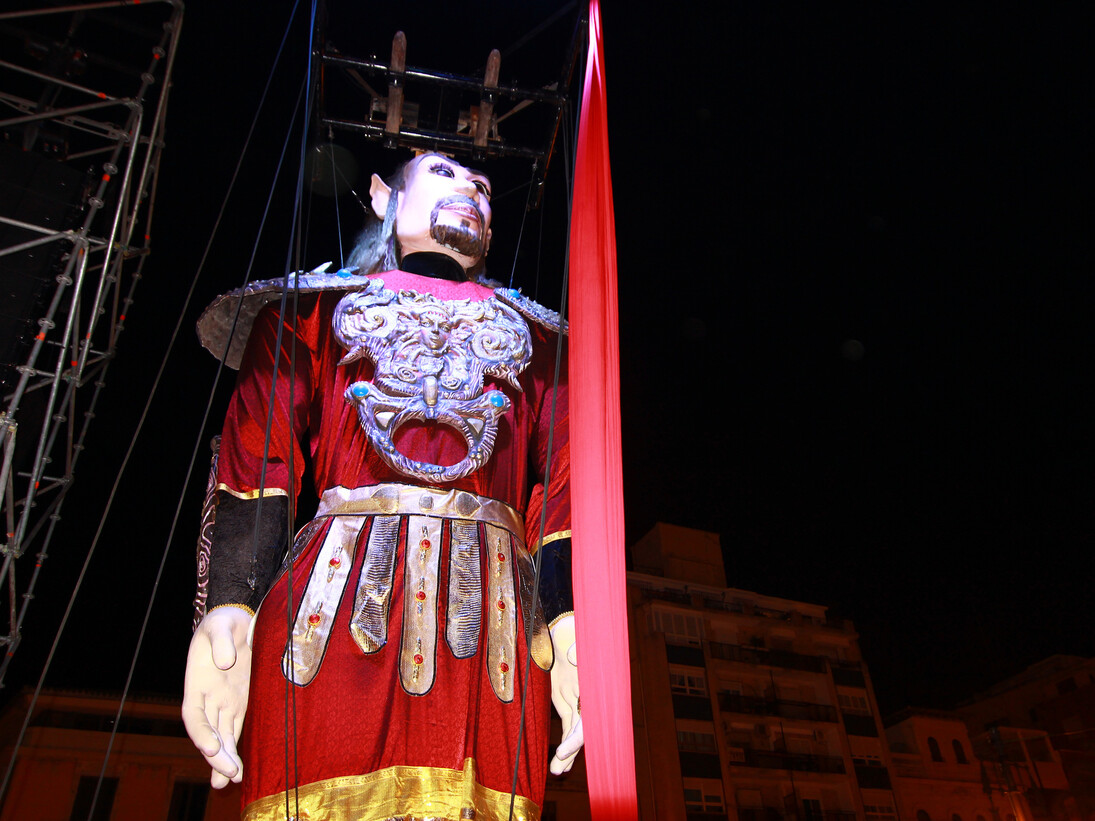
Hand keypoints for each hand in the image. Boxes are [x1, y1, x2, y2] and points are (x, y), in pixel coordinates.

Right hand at [182, 606, 252, 787]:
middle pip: (209, 732)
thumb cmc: (225, 621)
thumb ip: (221, 641)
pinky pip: (235, 730)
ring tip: (230, 782)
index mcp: (197, 682)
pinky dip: (235, 749)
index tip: (211, 748)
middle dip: (217, 755)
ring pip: (221, 737)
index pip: (194, 715)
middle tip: (229, 775)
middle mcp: (208, 698)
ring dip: (224, 760)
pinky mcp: (240, 703)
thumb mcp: (221, 624)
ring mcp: (224, 702)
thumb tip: (225, 663)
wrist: (237, 619)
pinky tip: (239, 770)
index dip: (200, 733)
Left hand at [548, 614, 582, 774]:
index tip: (565, 748)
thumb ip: (573, 650)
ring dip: (567, 753)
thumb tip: (571, 657)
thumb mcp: (572, 639)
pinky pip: (568, 726)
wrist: (565, 628)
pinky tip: (558, 762)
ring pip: (575, 733)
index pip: (585, 718)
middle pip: (582, 731)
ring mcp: (577, 700)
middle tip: (559, 768)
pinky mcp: (567, 701)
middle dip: (571, 751)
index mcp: (589, 685)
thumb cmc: (570, 633)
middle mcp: (586, 697)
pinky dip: (564, 743)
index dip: (576, 736)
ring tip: (557, 771)